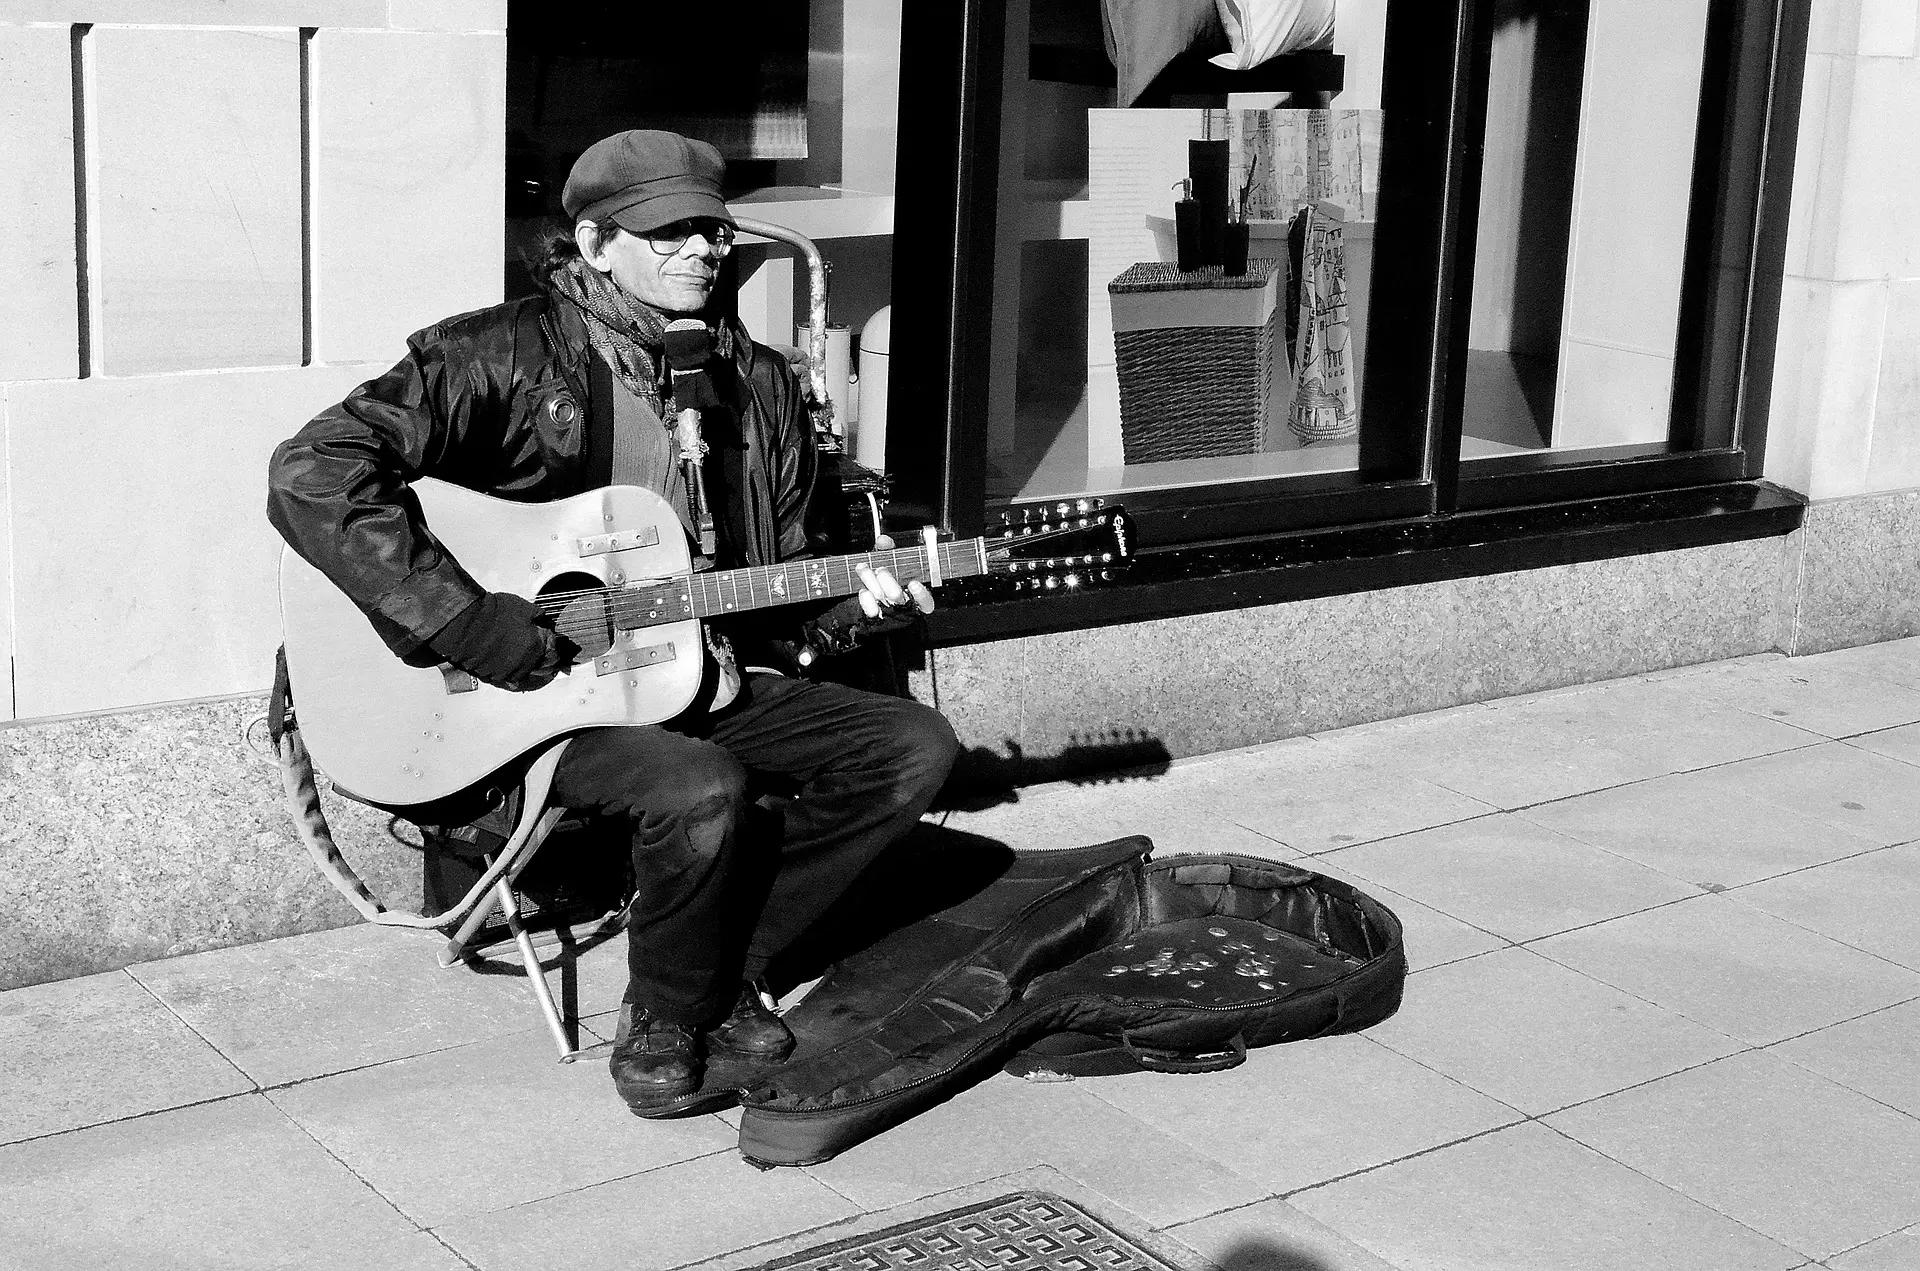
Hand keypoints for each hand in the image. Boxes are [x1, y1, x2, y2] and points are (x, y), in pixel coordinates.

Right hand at [428, 592, 579, 691]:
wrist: (466, 623)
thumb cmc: (493, 613)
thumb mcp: (524, 607)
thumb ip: (538, 617)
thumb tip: (543, 620)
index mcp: (538, 645)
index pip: (554, 653)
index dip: (555, 650)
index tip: (555, 650)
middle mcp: (527, 662)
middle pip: (542, 667)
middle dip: (545, 662)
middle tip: (547, 660)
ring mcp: (509, 671)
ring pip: (525, 674)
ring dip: (527, 668)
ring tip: (524, 661)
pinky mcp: (493, 676)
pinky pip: (507, 678)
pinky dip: (510, 673)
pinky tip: (510, 668)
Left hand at [798, 536, 935, 663]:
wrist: (861, 601)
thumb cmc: (880, 577)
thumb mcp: (887, 561)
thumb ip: (887, 550)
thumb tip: (883, 540)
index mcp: (914, 594)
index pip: (926, 601)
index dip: (921, 595)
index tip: (913, 584)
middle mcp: (903, 606)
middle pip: (898, 596)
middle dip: (886, 579)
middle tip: (879, 569)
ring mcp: (888, 613)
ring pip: (882, 600)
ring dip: (870, 580)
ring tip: (862, 568)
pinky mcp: (874, 618)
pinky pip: (870, 610)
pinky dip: (865, 598)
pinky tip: (863, 591)